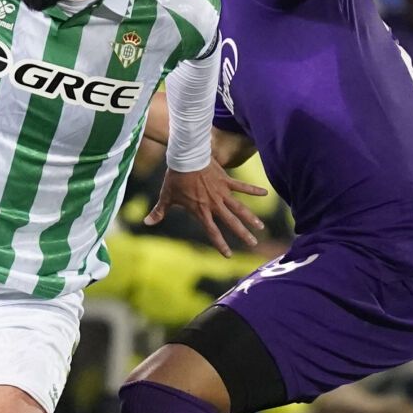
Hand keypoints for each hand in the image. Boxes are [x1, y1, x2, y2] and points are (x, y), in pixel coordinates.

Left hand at [144, 164, 268, 256]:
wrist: (185, 157)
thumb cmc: (175, 178)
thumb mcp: (166, 196)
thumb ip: (159, 211)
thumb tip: (146, 222)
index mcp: (200, 210)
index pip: (212, 231)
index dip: (220, 244)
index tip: (227, 255)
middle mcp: (214, 204)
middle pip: (231, 222)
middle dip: (242, 234)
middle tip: (253, 244)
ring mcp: (222, 192)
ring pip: (240, 207)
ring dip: (251, 217)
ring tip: (261, 226)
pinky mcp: (226, 180)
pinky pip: (243, 186)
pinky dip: (254, 190)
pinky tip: (266, 193)